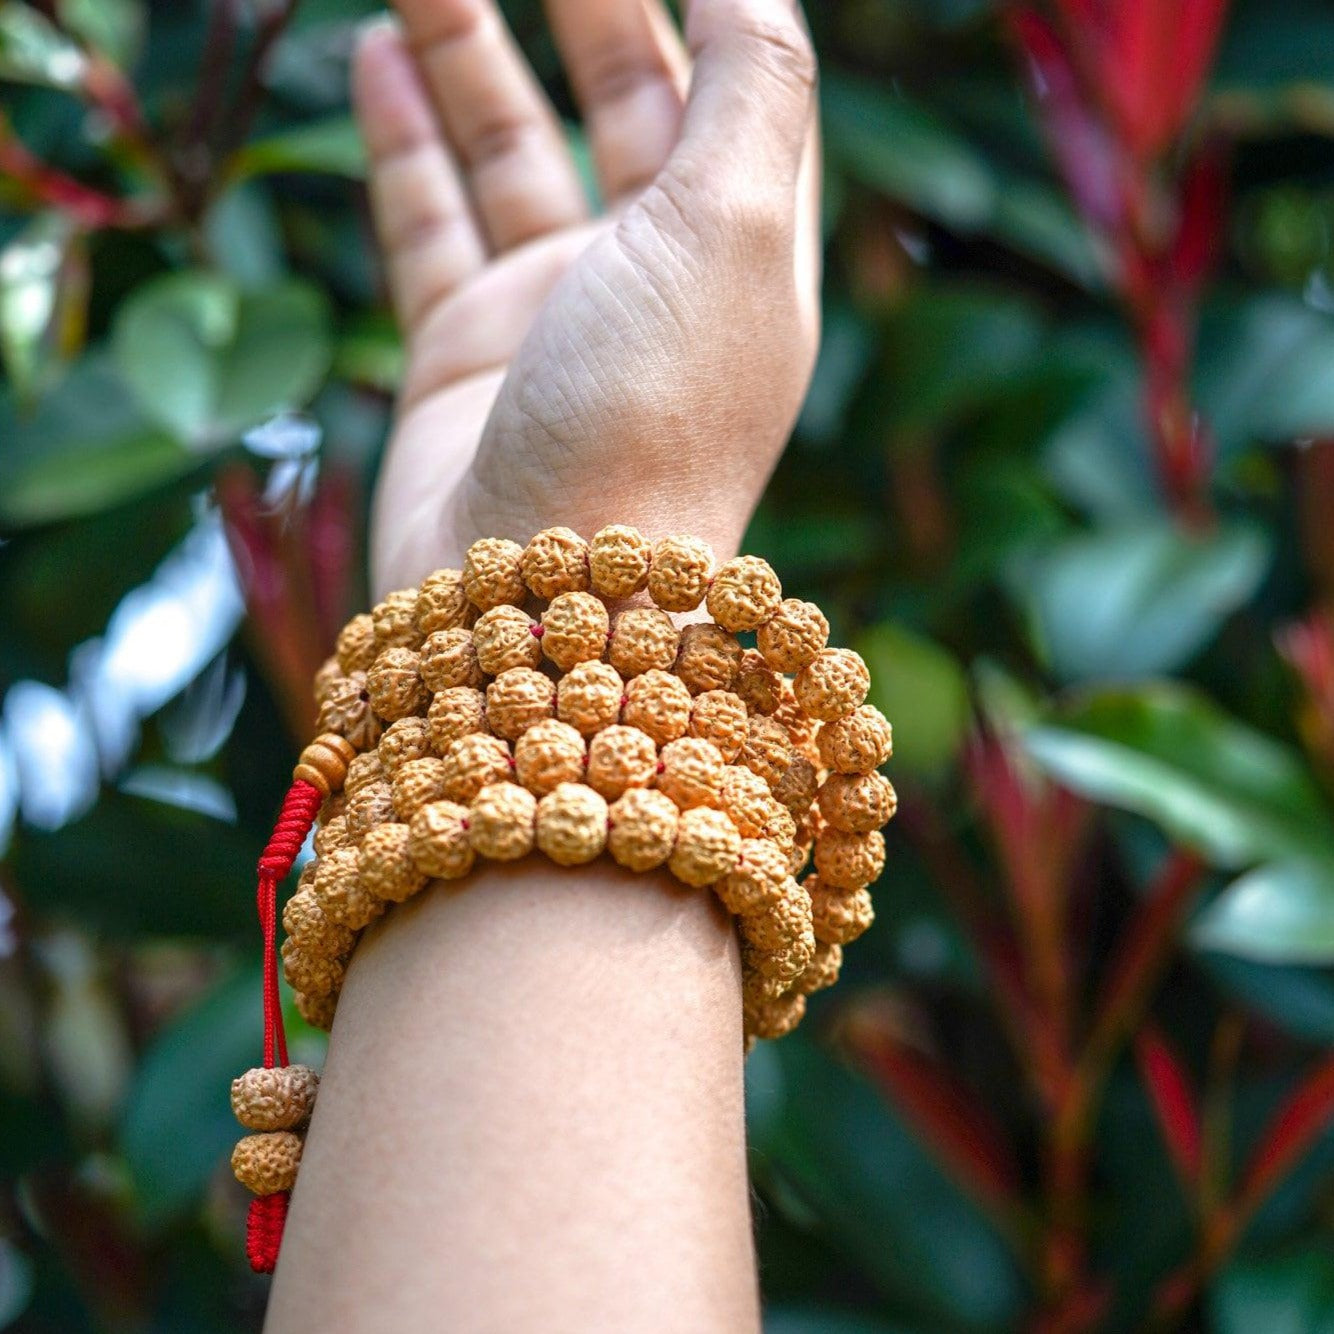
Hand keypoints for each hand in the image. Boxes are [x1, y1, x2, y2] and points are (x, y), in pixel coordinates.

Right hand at [352, 0, 820, 592]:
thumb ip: (753, 87)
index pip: (736, 86)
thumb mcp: (731, 230)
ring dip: (470, 50)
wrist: (542, 599)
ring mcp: (554, 318)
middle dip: (577, 0)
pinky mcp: (464, 356)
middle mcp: (654, 281)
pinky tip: (383, 59)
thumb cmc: (651, 416)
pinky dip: (409, 143)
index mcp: (742, 250)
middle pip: (620, 100)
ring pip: (510, 151)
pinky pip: (433, 225)